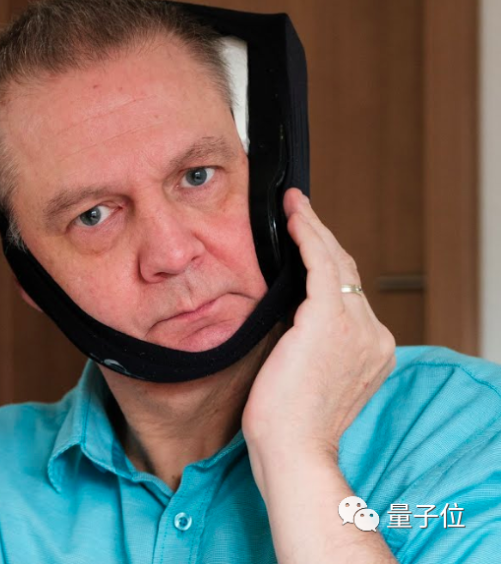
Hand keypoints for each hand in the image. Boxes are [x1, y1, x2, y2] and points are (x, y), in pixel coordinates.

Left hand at [242, 188, 395, 479]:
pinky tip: (294, 219)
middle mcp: (373, 335)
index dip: (327, 261)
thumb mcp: (302, 373)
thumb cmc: (284, 425)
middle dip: (321, 239)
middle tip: (298, 210)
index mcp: (371, 350)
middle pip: (347, 274)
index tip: (307, 238)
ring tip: (294, 206)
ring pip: (336, 264)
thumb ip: (305, 341)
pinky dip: (307, 237)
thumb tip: (283, 312)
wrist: (292, 450)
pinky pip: (321, 265)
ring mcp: (357, 327)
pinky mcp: (330, 320)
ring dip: (313, 230)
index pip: (349, 293)